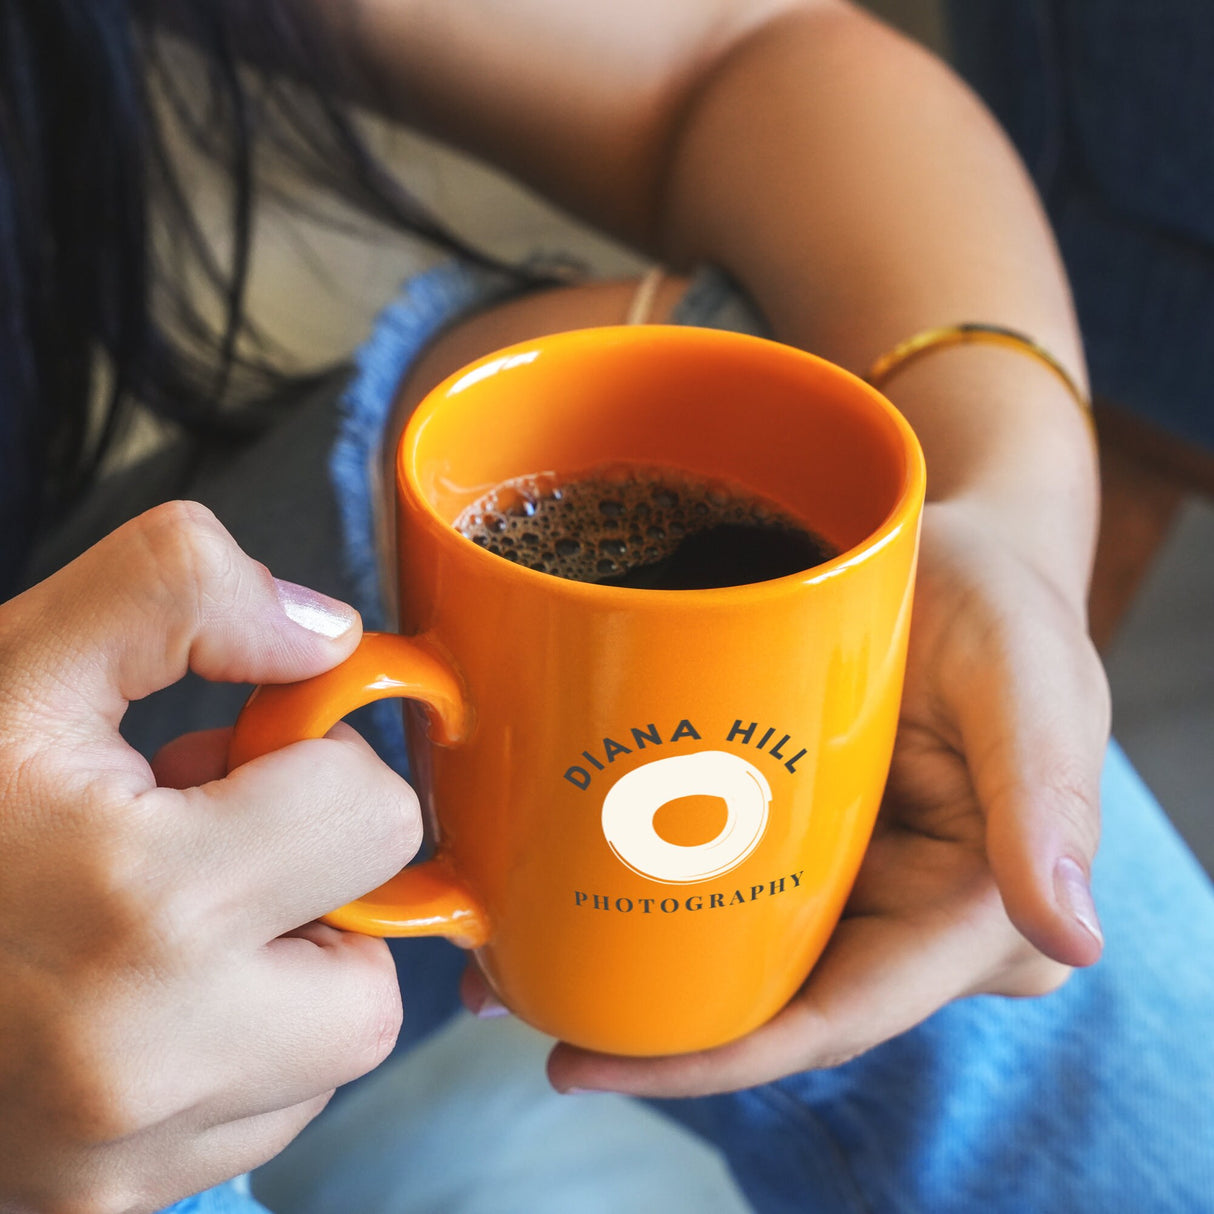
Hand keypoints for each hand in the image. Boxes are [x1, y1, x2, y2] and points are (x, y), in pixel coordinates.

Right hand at [0, 502, 421, 1212]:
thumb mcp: (19, 662)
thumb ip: (180, 593)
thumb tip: (332, 636)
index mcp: (140, 905)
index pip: (375, 819)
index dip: (318, 764)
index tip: (239, 761)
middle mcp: (145, 1058)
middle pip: (375, 973)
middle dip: (321, 891)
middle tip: (216, 844)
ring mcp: (122, 1156)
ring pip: (328, 1056)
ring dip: (286, 974)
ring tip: (167, 920)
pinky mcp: (105, 1205)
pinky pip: (262, 1121)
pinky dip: (240, 1054)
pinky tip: (145, 995)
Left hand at [496, 497, 1108, 1095]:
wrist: (953, 550)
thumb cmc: (1001, 603)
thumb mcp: (1028, 677)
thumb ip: (1045, 795)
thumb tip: (1070, 939)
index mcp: (978, 918)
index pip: (836, 1017)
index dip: (717, 1058)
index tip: (592, 1066)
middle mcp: (910, 922)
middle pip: (768, 1002)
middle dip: (651, 1027)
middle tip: (520, 1006)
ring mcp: (854, 881)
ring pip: (739, 956)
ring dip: (636, 973)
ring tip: (514, 967)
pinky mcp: (810, 836)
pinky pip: (732, 887)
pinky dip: (653, 900)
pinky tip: (565, 895)